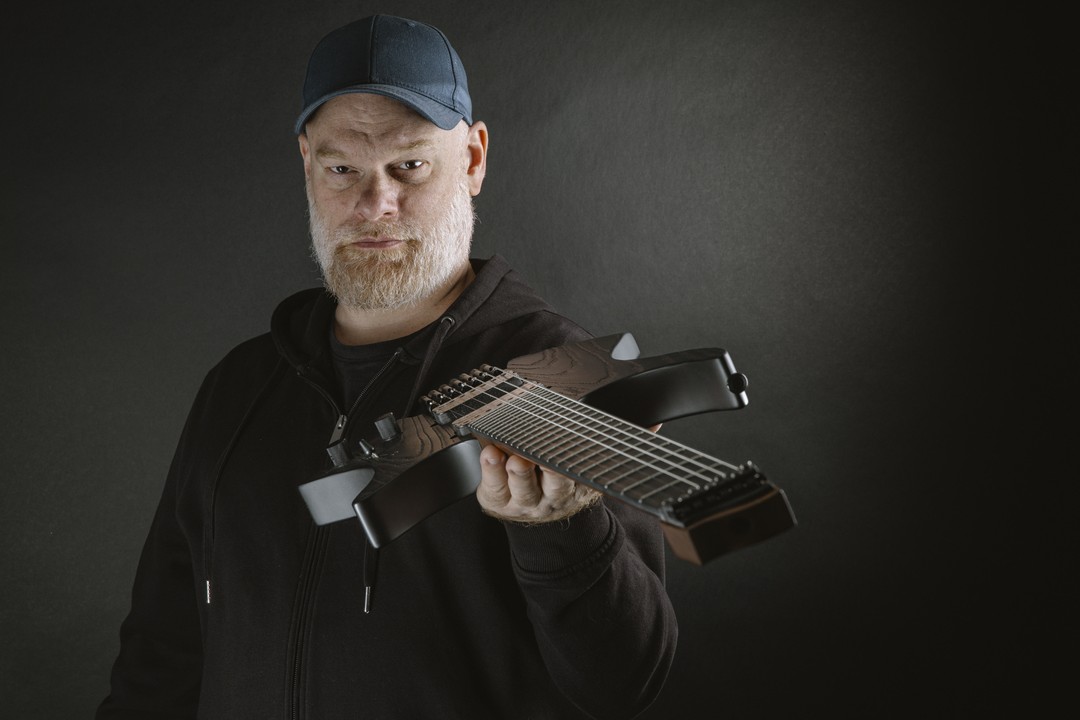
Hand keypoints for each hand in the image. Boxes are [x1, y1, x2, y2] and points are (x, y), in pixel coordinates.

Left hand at [475, 425, 660, 523]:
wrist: (542, 524)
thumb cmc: (566, 483)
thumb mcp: (595, 472)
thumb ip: (619, 447)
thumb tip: (656, 425)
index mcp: (577, 488)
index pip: (577, 477)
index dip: (574, 468)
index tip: (568, 457)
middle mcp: (552, 497)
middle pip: (551, 483)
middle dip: (546, 470)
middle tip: (540, 456)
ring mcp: (524, 501)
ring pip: (520, 486)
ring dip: (516, 470)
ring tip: (512, 456)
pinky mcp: (498, 500)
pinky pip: (494, 486)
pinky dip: (490, 469)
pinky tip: (490, 452)